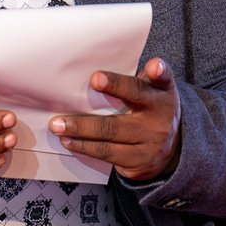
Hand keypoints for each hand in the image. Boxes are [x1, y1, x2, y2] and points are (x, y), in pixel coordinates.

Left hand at [51, 58, 182, 183]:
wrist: (166, 154)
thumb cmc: (147, 113)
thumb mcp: (149, 94)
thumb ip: (131, 81)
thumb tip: (92, 75)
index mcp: (162, 92)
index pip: (162, 78)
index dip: (158, 70)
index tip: (153, 66)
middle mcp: (160, 114)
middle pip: (134, 98)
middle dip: (113, 87)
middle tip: (93, 81)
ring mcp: (150, 139)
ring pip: (112, 130)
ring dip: (82, 127)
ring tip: (59, 125)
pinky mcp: (137, 160)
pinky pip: (107, 152)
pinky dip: (84, 146)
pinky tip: (68, 141)